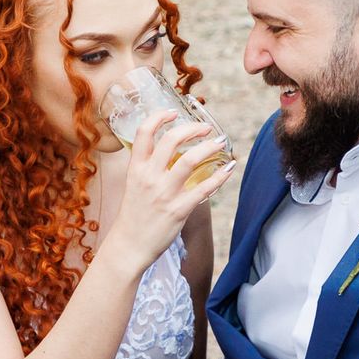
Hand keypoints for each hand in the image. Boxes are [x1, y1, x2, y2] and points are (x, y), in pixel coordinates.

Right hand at [103, 110, 234, 273]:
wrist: (129, 246)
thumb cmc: (134, 215)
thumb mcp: (134, 185)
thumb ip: (149, 167)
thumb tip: (171, 153)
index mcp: (136, 168)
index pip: (144, 132)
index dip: (160, 117)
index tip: (174, 112)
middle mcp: (149, 177)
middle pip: (171, 140)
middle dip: (192, 129)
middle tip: (206, 128)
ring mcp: (164, 193)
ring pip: (190, 160)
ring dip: (209, 148)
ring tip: (221, 143)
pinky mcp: (178, 210)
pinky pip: (204, 189)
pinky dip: (219, 177)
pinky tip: (229, 169)